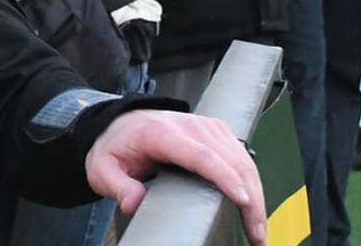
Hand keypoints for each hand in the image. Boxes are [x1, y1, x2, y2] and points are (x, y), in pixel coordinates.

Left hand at [85, 109, 267, 245]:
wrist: (120, 125)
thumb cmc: (115, 146)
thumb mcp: (103, 169)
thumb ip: (118, 186)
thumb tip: (134, 202)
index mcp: (162, 133)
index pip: (201, 155)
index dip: (226, 178)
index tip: (244, 200)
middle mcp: (189, 126)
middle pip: (231, 161)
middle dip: (251, 199)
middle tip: (256, 235)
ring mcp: (207, 127)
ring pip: (243, 160)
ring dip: (257, 194)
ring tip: (258, 229)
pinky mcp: (217, 133)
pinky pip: (242, 156)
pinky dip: (252, 182)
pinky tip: (254, 207)